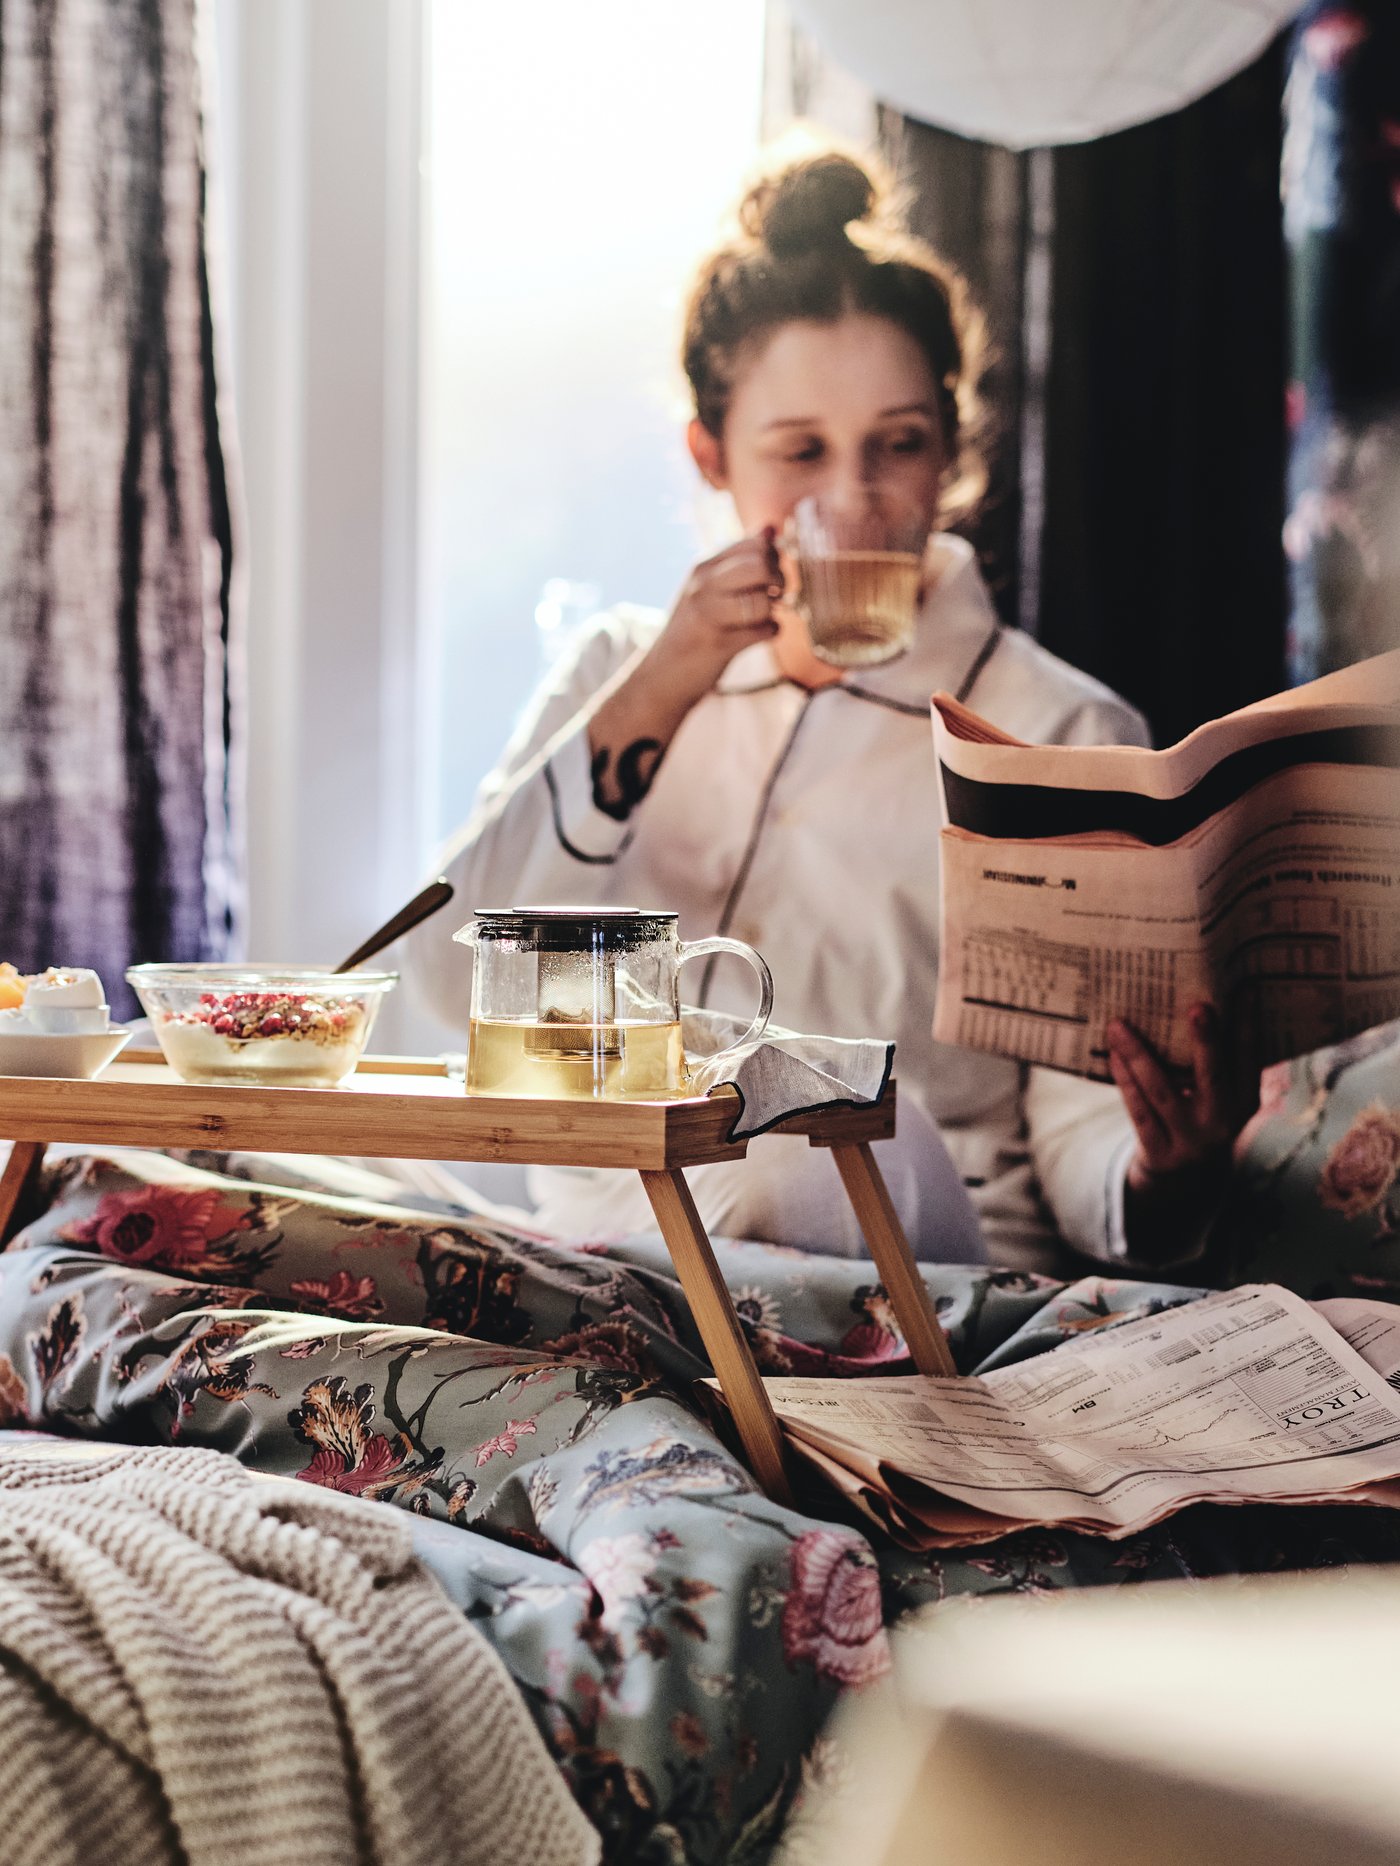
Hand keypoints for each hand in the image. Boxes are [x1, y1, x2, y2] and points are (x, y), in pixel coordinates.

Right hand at [586, 532, 782, 820]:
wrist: (662, 676)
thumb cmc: (694, 629)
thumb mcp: (709, 588)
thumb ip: (739, 559)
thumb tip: (770, 529)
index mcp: (703, 566)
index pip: (754, 543)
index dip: (773, 558)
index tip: (769, 577)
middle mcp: (703, 585)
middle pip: (760, 565)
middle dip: (779, 580)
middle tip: (776, 596)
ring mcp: (708, 614)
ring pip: (762, 600)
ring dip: (774, 611)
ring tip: (765, 618)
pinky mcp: (717, 645)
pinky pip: (763, 631)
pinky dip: (771, 633)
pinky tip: (761, 635)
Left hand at [1107, 1003, 1238, 1259]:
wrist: (1184, 1180)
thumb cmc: (1202, 1118)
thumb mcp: (1223, 1099)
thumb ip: (1221, 1064)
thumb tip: (1211, 1002)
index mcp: (1245, 1104)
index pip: (1249, 1060)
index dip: (1247, 1027)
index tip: (1242, 991)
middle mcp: (1222, 1123)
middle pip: (1213, 1076)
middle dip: (1206, 1041)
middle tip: (1198, 1006)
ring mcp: (1190, 1140)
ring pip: (1161, 1091)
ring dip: (1138, 1055)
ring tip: (1118, 1025)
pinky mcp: (1159, 1152)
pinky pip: (1137, 1110)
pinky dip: (1125, 1080)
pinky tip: (1113, 1054)